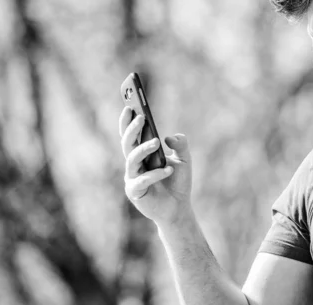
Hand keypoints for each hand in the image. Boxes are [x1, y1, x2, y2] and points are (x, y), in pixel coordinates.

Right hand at [119, 106, 192, 224]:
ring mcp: (133, 178)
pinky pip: (142, 180)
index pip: (131, 135)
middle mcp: (134, 164)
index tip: (130, 106)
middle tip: (142, 117)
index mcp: (142, 154)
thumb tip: (169, 137)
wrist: (179, 208)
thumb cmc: (178, 182)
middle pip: (127, 143)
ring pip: (132, 160)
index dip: (128, 121)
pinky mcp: (135, 192)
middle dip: (133, 129)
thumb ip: (181, 146)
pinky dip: (155, 174)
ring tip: (157, 142)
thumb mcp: (185, 160)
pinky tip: (168, 170)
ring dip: (143, 149)